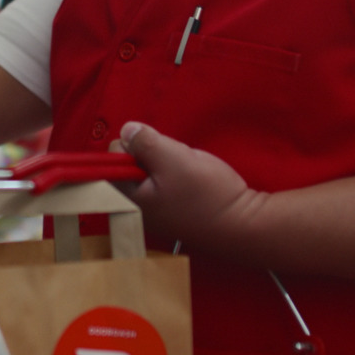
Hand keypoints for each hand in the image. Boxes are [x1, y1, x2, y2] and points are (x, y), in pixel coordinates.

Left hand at [114, 122, 266, 249]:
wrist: (241, 225)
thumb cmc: (206, 194)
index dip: (136, 145)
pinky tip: (190, 183)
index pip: (113, 156)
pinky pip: (162, 183)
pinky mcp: (168, 212)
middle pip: (130, 163)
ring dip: (165, 165)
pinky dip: (174, 177)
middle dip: (152, 155)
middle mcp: (132, 207)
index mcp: (126, 197)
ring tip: (186, 174)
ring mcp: (151, 212)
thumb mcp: (173, 158)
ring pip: (149, 171)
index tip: (159, 153)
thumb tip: (125, 129)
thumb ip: (145, 142)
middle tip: (175, 164)